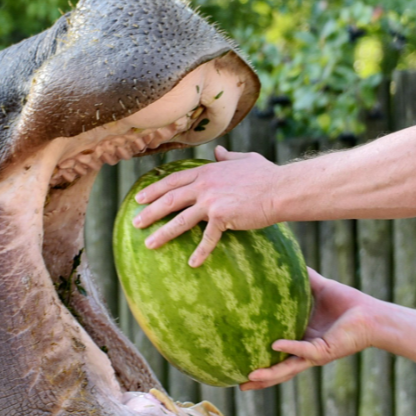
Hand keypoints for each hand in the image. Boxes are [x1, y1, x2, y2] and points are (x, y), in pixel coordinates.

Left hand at [132, 146, 279, 266]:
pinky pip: (207, 238)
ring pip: (180, 219)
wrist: (280, 189)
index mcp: (206, 172)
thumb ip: (228, 156)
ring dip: (163, 233)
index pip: (173, 181)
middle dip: (149, 212)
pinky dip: (200, 252)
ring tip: (149, 244)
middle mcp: (204, 185)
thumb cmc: (266, 175)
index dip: (154, 190)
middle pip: (170, 200)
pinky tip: (192, 263)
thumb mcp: (244, 159)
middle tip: (135, 223)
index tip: (139, 199)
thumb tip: (219, 151)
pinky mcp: (222, 217)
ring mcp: (212, 201)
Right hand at [240, 269, 378, 390]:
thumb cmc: (349, 303)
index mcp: (302, 339)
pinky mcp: (325, 350)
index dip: (261, 362)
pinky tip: (274, 346)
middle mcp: (306, 351)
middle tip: (239, 386)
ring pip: (288, 368)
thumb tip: (287, 260)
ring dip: (269, 374)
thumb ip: (305, 278)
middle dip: (261, 379)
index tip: (242, 367)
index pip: (277, 355)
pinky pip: (304, 350)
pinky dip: (290, 348)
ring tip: (250, 377)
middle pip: (279, 369)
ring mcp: (315, 354)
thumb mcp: (320, 288)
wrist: (373, 314)